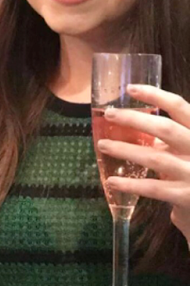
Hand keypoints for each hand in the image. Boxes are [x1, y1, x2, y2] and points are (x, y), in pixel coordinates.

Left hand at [97, 84, 189, 243]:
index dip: (155, 95)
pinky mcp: (186, 198)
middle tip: (109, 114)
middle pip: (165, 128)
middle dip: (134, 119)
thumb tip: (132, 125)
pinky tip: (112, 181)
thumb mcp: (187, 152)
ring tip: (103, 144)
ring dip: (125, 150)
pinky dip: (130, 184)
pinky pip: (153, 189)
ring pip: (155, 158)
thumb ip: (169, 140)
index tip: (130, 88)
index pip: (180, 107)